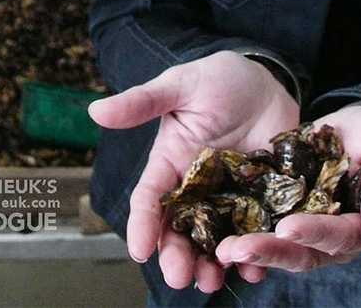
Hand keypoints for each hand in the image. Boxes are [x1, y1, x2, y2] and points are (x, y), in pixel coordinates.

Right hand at [87, 50, 299, 291]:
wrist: (264, 80)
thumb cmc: (217, 79)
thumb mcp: (180, 85)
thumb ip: (143, 101)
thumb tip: (96, 110)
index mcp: (170, 164)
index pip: (150, 199)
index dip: (143, 225)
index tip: (140, 250)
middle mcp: (197, 187)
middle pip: (181, 229)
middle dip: (178, 256)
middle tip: (181, 278)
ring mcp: (230, 195)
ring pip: (216, 237)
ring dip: (214, 263)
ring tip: (214, 281)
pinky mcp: (262, 196)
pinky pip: (257, 228)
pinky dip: (257, 248)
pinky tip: (258, 267)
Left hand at [214, 104, 360, 271]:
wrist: (356, 124)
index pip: (341, 237)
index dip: (317, 234)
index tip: (290, 227)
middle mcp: (334, 237)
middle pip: (305, 254)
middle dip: (272, 252)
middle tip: (240, 249)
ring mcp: (306, 228)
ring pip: (279, 247)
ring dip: (251, 249)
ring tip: (223, 249)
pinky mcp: (282, 212)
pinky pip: (261, 226)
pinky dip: (241, 230)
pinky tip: (216, 232)